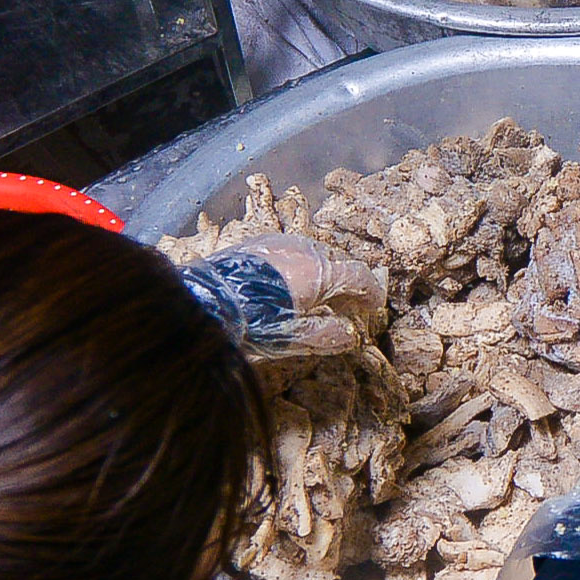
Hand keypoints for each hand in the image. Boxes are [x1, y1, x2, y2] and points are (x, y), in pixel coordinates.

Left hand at [175, 234, 386, 355]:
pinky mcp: (258, 242)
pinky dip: (300, 264)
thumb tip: (351, 335)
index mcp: (319, 272)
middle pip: (338, 262)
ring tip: (318, 295)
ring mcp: (280, 242)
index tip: (374, 306)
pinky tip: (289, 282)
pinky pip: (291, 249)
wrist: (205, 303)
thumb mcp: (294, 337)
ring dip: (323, 272)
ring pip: (314, 253)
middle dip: (347, 284)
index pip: (359, 276)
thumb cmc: (253, 323)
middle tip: (347, 306)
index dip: (372, 292)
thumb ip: (327, 335)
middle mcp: (304, 250)